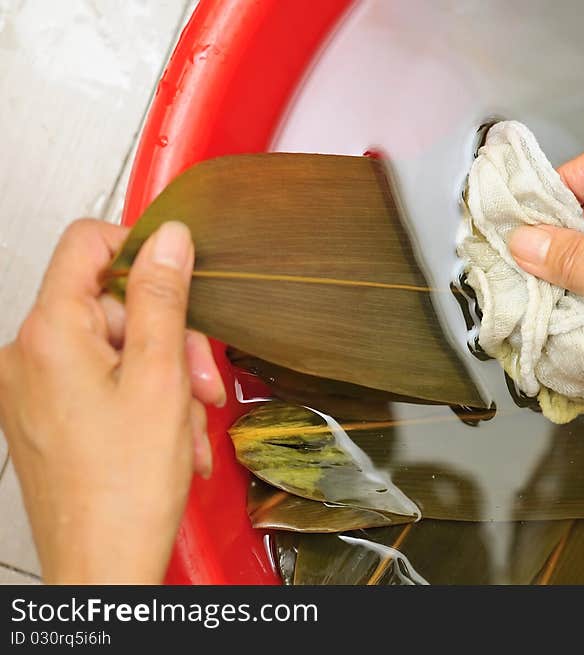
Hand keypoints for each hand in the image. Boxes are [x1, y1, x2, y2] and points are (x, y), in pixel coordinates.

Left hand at [0, 219, 224, 582]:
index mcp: (48, 334)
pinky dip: (141, 401)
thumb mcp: (161, 378)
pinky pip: (101, 383)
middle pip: (111, 305)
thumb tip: (169, 238)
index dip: (140, 251)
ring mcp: (32, 388)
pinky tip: (168, 438)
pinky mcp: (44, 415)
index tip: (180, 281)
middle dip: (169, 340)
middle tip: (201, 384)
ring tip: (186, 426)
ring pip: (114, 349)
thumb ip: (162, 298)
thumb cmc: (125, 491)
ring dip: (163, 381)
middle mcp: (27, 355)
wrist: (102, 568)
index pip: (87, 244)